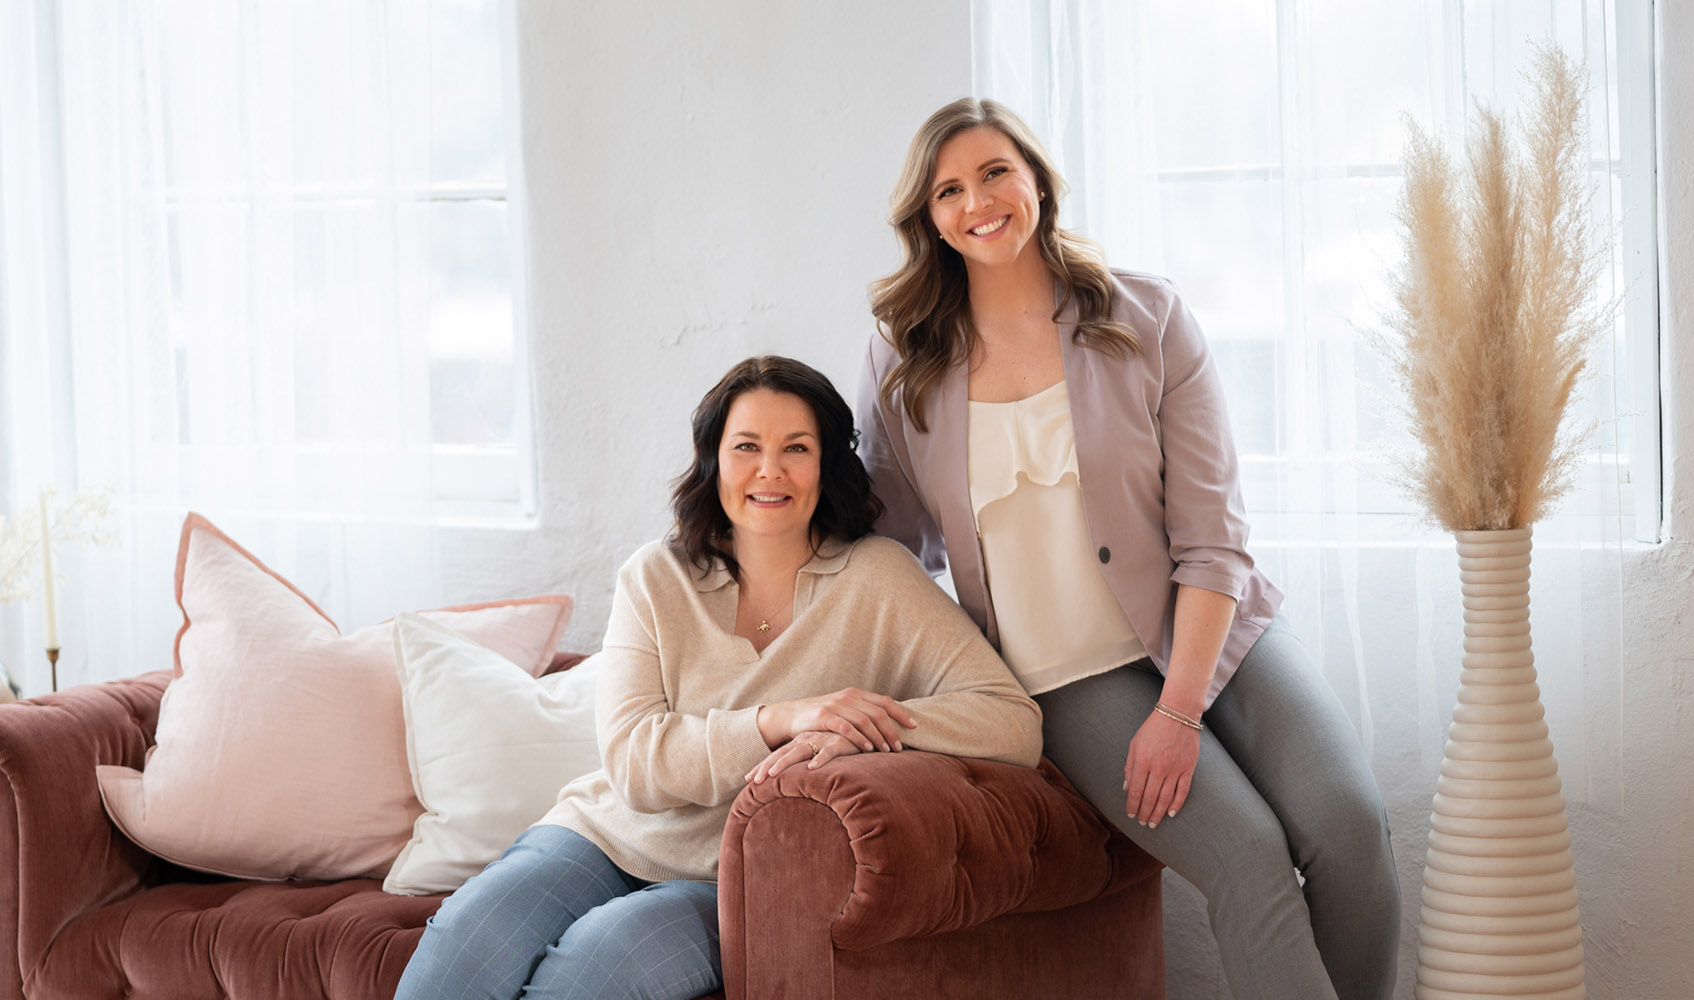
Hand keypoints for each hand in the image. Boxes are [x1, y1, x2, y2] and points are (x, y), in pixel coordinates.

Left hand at [745, 731, 861, 783]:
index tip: (748, 779)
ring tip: (772, 776)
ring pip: (800, 752)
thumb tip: (794, 783)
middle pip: (782, 754)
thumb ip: (809, 764)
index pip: (778, 754)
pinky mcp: (841, 742)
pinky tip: (811, 769)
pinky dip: (820, 760)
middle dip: (766, 767)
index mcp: (802, 742)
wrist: (866, 731)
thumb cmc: (842, 745)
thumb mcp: (821, 753)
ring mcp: (823, 740)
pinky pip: (829, 751)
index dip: (763, 765)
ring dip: (785, 764)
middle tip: (753, 781)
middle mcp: (808, 739)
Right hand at [758, 687, 917, 752]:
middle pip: (878, 713)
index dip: (901, 713)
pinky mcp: (824, 716)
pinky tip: (867, 748)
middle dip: (892, 731)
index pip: (884, 702)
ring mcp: (836, 705)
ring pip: (865, 720)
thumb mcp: (844, 710)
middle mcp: (848, 697)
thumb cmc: (822, 717)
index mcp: (856, 694)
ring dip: (878, 737)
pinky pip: (846, 727)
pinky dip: (859, 738)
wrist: (792, 715)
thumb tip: (888, 727)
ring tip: (886, 751)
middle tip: (899, 747)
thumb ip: (862, 714)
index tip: (914, 726)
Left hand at [1122, 711, 1199, 828]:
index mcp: (1143, 761)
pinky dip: (1177, 804)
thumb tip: (1127, 789)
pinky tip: (1170, 813)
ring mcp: (1175, 769)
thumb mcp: (1134, 744)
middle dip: (1144, 813)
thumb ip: (1130, 767)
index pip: (1136, 791)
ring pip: (1165, 798)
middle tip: (1142, 823)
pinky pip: (1183, 791)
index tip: (1130, 814)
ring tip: (1153, 823)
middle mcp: (1159, 768)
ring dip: (1158, 813)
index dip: (1132, 805)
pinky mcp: (1188, 768)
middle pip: (1150, 798)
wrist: (1177, 715)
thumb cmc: (1152, 728)